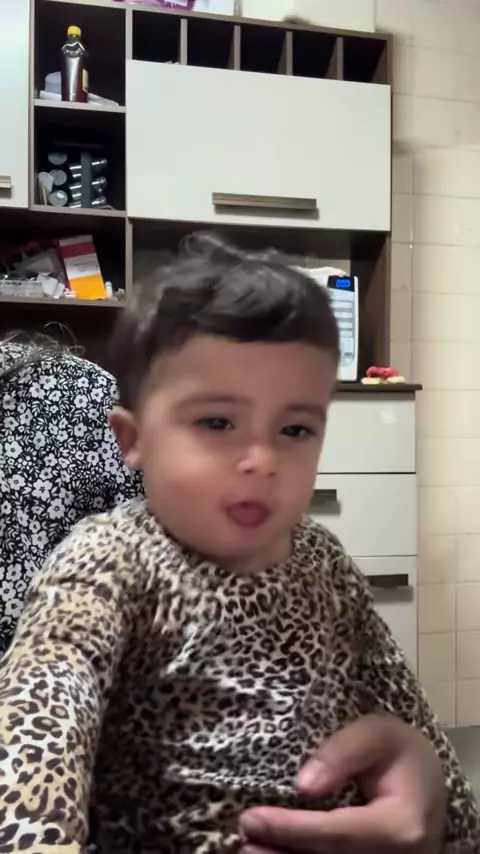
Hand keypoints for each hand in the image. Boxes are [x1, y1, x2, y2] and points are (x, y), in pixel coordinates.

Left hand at [240, 714, 445, 853]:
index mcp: (401, 825)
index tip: (252, 818)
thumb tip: (303, 786)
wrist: (429, 782)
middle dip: (283, 851)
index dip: (292, 829)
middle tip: (244, 838)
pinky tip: (276, 851)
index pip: (338, 832)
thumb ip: (343, 752)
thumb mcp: (378, 733)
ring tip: (251, 850)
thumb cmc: (401, 752)